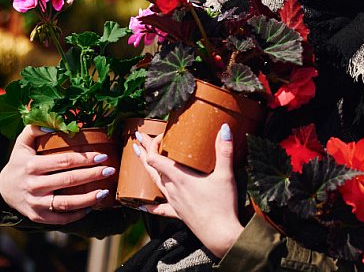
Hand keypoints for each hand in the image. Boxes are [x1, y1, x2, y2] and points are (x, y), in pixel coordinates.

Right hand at [0, 125, 116, 223]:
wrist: (5, 190)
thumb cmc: (20, 162)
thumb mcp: (22, 143)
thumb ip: (34, 129)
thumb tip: (54, 123)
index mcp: (32, 166)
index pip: (64, 161)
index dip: (85, 159)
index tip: (102, 156)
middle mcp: (33, 185)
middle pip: (69, 181)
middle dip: (92, 175)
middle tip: (109, 170)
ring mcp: (35, 203)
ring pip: (66, 203)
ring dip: (88, 199)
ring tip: (105, 192)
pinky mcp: (38, 217)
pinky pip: (60, 219)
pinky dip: (76, 215)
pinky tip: (91, 207)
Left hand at [135, 124, 243, 257]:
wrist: (221, 235)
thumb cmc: (222, 205)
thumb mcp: (225, 175)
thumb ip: (224, 151)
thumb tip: (224, 128)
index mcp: (180, 178)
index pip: (157, 159)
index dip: (151, 145)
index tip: (149, 134)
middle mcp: (173, 189)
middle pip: (152, 169)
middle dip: (145, 153)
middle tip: (137, 139)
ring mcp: (174, 202)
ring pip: (155, 184)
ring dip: (147, 171)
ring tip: (141, 161)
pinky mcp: (178, 214)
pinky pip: (160, 209)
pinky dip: (149, 206)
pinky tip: (140, 207)